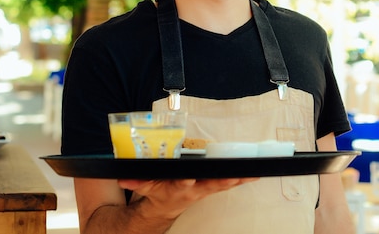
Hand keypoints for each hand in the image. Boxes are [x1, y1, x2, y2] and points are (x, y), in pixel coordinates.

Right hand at [118, 178, 258, 219]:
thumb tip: (122, 176)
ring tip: (254, 172)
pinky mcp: (214, 187)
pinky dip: (242, 178)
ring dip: (238, 179)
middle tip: (235, 175)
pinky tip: (256, 173)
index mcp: (177, 188)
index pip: (181, 184)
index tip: (189, 177)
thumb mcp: (146, 186)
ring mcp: (206, 189)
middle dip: (222, 181)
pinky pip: (230, 182)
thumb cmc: (159, 191)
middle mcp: (195, 190)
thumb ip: (136, 180)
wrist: (167, 206)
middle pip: (210, 185)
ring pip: (224, 184)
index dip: (185, 181)